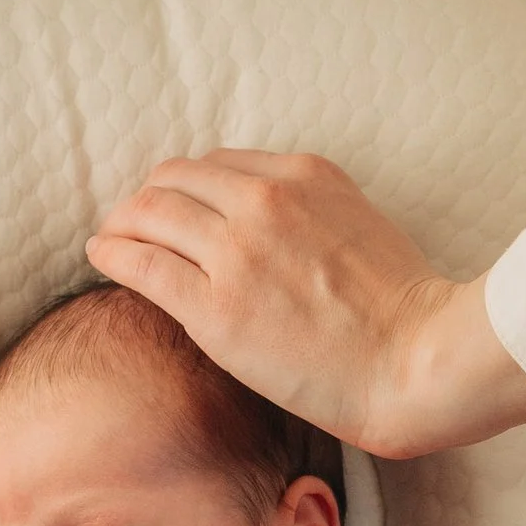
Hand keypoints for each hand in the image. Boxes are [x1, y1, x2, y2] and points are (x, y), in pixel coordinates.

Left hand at [85, 152, 525, 458]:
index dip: (186, 187)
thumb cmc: (404, 312)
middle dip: (145, 200)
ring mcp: (237, 251)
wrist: (420, 360)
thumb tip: (271, 231)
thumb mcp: (359, 225)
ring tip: (111, 241)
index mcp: (303, 175)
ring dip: (122, 224)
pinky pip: (142, 265)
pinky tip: (104, 258)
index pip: (218, 165)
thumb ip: (310, 214)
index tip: (175, 210)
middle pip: (173, 180)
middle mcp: (265, 200)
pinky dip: (113, 254)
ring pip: (149, 213)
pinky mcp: (216, 307)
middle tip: (131, 226)